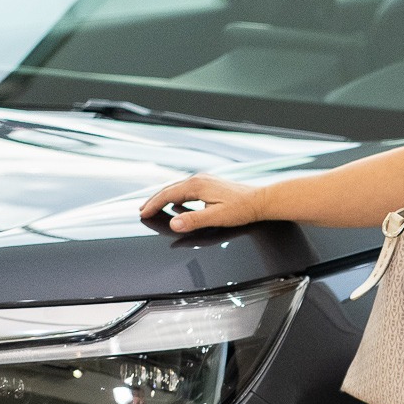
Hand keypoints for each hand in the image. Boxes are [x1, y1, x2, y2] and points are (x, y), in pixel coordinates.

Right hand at [138, 173, 268, 231]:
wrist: (261, 201)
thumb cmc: (242, 209)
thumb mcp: (216, 217)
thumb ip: (193, 220)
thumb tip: (174, 223)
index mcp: (197, 186)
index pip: (167, 195)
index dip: (153, 205)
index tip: (143, 213)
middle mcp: (199, 179)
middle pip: (169, 189)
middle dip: (154, 200)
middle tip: (142, 210)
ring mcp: (205, 180)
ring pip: (178, 189)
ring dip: (164, 198)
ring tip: (154, 207)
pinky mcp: (210, 184)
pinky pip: (187, 190)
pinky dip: (176, 197)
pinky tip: (175, 204)